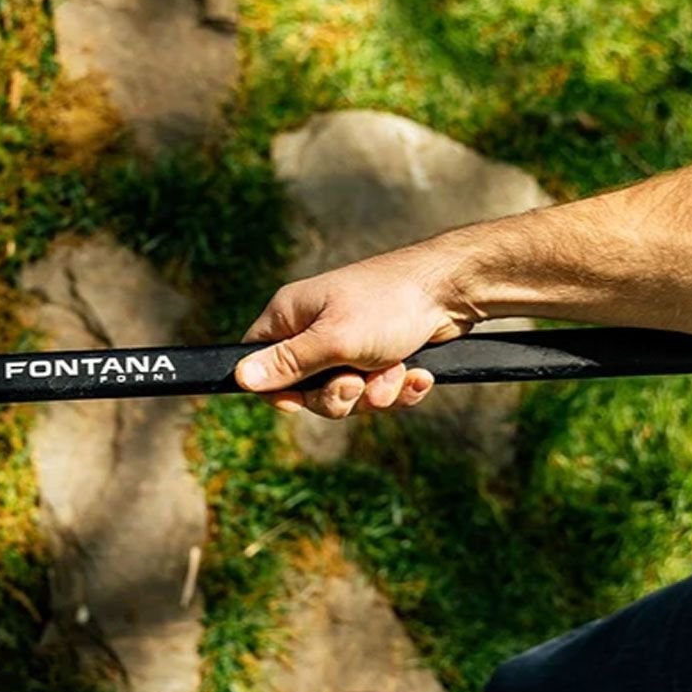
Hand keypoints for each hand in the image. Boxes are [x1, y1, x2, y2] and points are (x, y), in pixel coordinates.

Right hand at [234, 247, 473, 418]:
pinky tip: (416, 374)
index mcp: (291, 316)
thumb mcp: (332, 340)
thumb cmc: (387, 305)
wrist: (451, 290)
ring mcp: (349, 344)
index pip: (259, 361)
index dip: (276, 389)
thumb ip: (286, 363)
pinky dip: (398, 388)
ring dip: (375, 393)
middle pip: (306, 390)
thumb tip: (239, 377)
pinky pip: (378, 392)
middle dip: (338, 396)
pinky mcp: (381, 356)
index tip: (299, 401)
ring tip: (395, 369)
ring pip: (347, 395)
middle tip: (358, 381)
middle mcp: (315, 330)